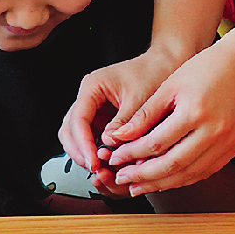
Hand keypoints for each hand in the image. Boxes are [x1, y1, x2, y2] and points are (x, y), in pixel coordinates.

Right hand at [58, 48, 181, 175]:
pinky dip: (96, 150)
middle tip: (94, 168)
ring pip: (76, 135)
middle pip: (69, 129)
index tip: (93, 162)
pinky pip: (91, 137)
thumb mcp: (139, 100)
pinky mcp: (102, 118)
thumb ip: (123, 123)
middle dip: (79, 151)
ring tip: (101, 168)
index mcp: (92, 86)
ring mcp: (94, 108)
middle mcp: (88, 97)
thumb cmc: (153, 73)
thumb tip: (108, 145)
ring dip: (85, 153)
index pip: (78, 120)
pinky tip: (107, 161)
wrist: (165, 65)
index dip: (83, 144)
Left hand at [102, 41, 234, 194]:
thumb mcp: (169, 86)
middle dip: (143, 176)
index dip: (132, 154)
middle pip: (172, 165)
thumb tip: (120, 137)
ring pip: (189, 174)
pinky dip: (182, 179)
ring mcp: (227, 143)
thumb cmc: (204, 69)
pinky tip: (165, 180)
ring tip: (139, 185)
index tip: (115, 158)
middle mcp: (214, 131)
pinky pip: (204, 172)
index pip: (156, 143)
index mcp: (195, 111)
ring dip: (161, 184)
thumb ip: (145, 115)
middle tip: (122, 178)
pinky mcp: (234, 149)